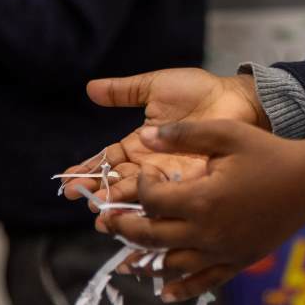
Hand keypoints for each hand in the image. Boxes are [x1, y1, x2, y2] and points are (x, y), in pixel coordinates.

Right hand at [62, 69, 267, 204]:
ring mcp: (171, 174)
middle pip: (118, 182)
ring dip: (119, 205)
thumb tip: (89, 88)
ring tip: (102, 216)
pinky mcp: (191, 181)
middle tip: (84, 202)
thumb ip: (124, 92)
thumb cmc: (199, 91)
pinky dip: (150, 207)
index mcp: (140, 142)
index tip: (67, 182)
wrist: (236, 98)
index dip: (87, 171)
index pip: (107, 161)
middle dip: (99, 193)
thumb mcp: (155, 88)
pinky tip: (136, 216)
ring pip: (138, 194)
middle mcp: (151, 163)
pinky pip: (167, 198)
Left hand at [99, 119, 304, 300]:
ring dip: (144, 259)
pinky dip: (181, 289)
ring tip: (129, 251)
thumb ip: (184, 134)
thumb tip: (143, 135)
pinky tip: (165, 291)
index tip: (148, 174)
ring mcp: (221, 251)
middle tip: (109, 219)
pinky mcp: (237, 262)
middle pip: (149, 237)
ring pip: (170, 265)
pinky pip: (203, 283)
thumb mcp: (227, 134)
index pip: (151, 200)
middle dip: (124, 226)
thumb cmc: (270, 153)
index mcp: (201, 199)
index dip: (141, 185)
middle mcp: (206, 232)